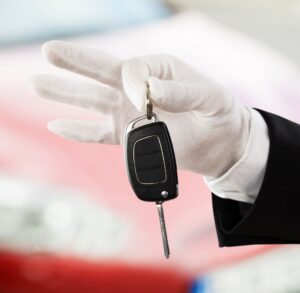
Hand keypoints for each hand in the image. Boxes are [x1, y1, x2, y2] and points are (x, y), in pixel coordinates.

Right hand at [31, 40, 250, 177]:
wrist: (220, 143)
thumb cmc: (218, 113)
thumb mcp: (210, 97)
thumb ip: (182, 91)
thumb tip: (149, 89)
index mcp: (158, 71)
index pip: (130, 69)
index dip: (132, 82)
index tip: (146, 101)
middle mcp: (138, 90)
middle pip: (100, 73)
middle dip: (74, 62)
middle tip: (48, 51)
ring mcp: (130, 114)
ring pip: (91, 101)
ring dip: (64, 93)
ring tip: (38, 82)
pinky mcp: (128, 137)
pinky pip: (97, 133)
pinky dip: (77, 131)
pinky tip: (57, 125)